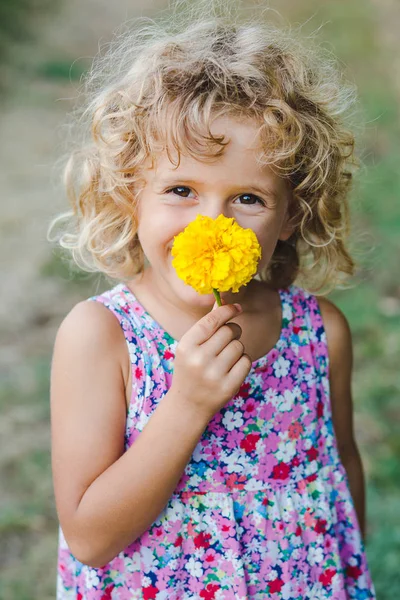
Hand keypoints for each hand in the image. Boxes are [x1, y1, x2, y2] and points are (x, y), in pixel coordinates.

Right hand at [169, 301, 251, 420]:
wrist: (188, 405)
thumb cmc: (190, 369)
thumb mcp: (190, 347)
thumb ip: (207, 325)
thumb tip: (224, 302)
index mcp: (186, 346)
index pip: (212, 321)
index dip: (227, 310)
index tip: (237, 307)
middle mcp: (199, 360)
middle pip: (229, 331)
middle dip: (232, 331)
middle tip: (227, 340)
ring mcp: (214, 375)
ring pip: (239, 346)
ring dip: (236, 348)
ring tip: (225, 358)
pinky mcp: (229, 387)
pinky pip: (246, 362)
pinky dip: (242, 362)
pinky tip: (231, 369)